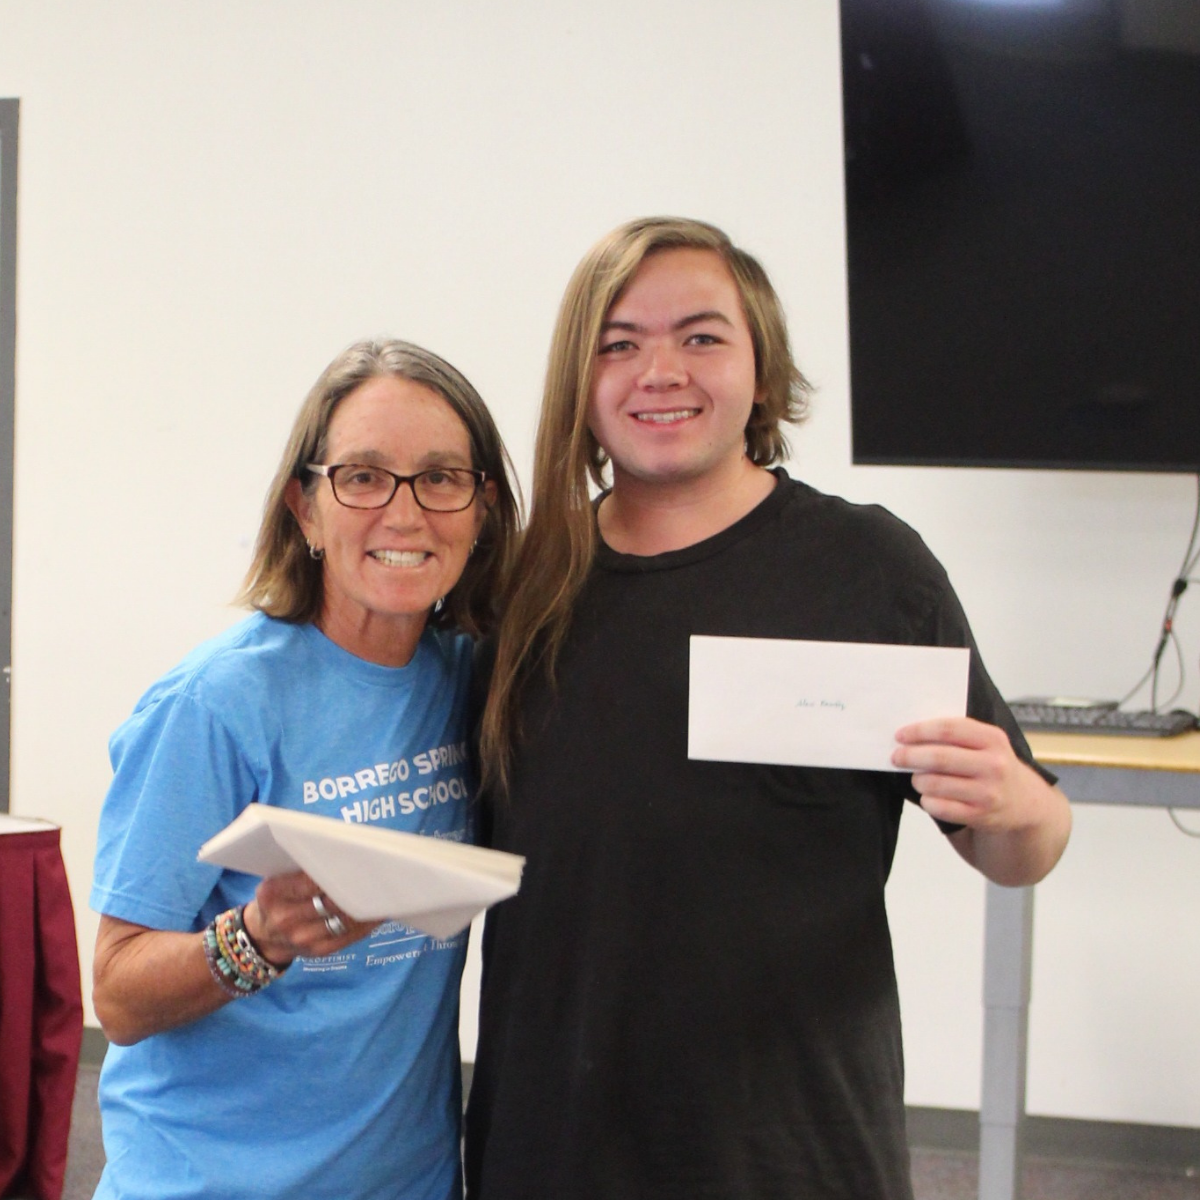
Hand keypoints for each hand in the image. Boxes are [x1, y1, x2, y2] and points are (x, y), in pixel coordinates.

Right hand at [242, 871, 378, 966]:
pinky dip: (367, 923)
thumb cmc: (278, 898)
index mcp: (273, 893)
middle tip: (380, 873)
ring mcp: (302, 938)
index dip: (338, 871)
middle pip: (331, 901)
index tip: (360, 860)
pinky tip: (378, 911)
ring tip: (385, 891)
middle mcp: (285, 918)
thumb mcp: (278, 879)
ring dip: (366, 906)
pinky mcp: (318, 951)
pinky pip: (350, 936)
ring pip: (344, 919)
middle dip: (356, 888)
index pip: (312, 880)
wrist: (263, 936)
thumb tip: (344, 853)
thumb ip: (303, 869)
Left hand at [891, 716, 1041, 833]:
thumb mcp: (986, 743)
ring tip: (916, 778)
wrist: (1025, 801)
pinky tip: (928, 797)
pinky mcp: (981, 815)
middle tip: (896, 757)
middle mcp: (994, 765)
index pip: (948, 729)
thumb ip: (957, 734)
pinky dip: (927, 801)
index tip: (900, 735)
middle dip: (910, 756)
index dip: (919, 731)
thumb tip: (911, 734)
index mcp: (993, 739)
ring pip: (935, 784)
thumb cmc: (993, 765)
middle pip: (939, 758)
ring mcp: (988, 792)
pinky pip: (940, 808)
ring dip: (917, 780)